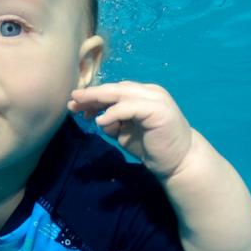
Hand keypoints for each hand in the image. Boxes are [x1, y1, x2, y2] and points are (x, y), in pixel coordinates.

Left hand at [68, 82, 193, 178]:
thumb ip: (112, 122)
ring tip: (80, 108)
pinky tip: (100, 120)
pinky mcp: (158, 110)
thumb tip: (96, 117)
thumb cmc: (152, 146)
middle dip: (91, 94)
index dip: (93, 96)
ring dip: (98, 100)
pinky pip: (129, 107)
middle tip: (72, 99)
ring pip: (120, 93)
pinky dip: (113, 112)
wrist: (178, 162)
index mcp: (143, 94)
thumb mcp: (125, 132)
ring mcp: (155, 99)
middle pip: (114, 89)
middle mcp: (149, 92)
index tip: (75, 105)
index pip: (114, 90)